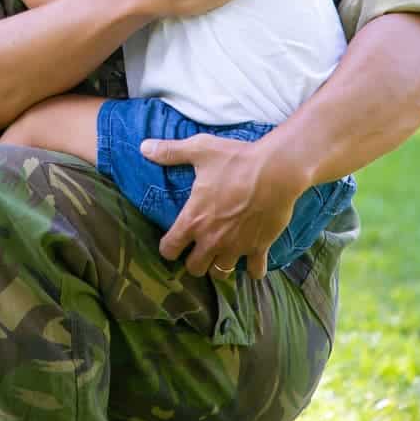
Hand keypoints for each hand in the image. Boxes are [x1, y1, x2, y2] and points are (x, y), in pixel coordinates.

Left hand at [140, 133, 300, 278]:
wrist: (276, 171)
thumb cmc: (235, 160)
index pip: (169, 249)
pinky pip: (255, 272)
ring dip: (219, 265)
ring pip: (220, 273)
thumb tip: (144, 147)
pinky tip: (252, 260)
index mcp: (193, 220)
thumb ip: (170, 152)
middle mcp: (212, 240)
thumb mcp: (199, 150)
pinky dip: (253, 269)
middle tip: (198, 248)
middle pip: (194, 268)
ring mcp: (236, 247)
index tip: (172, 243)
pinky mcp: (259, 248)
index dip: (168, 248)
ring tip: (221, 253)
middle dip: (193, 260)